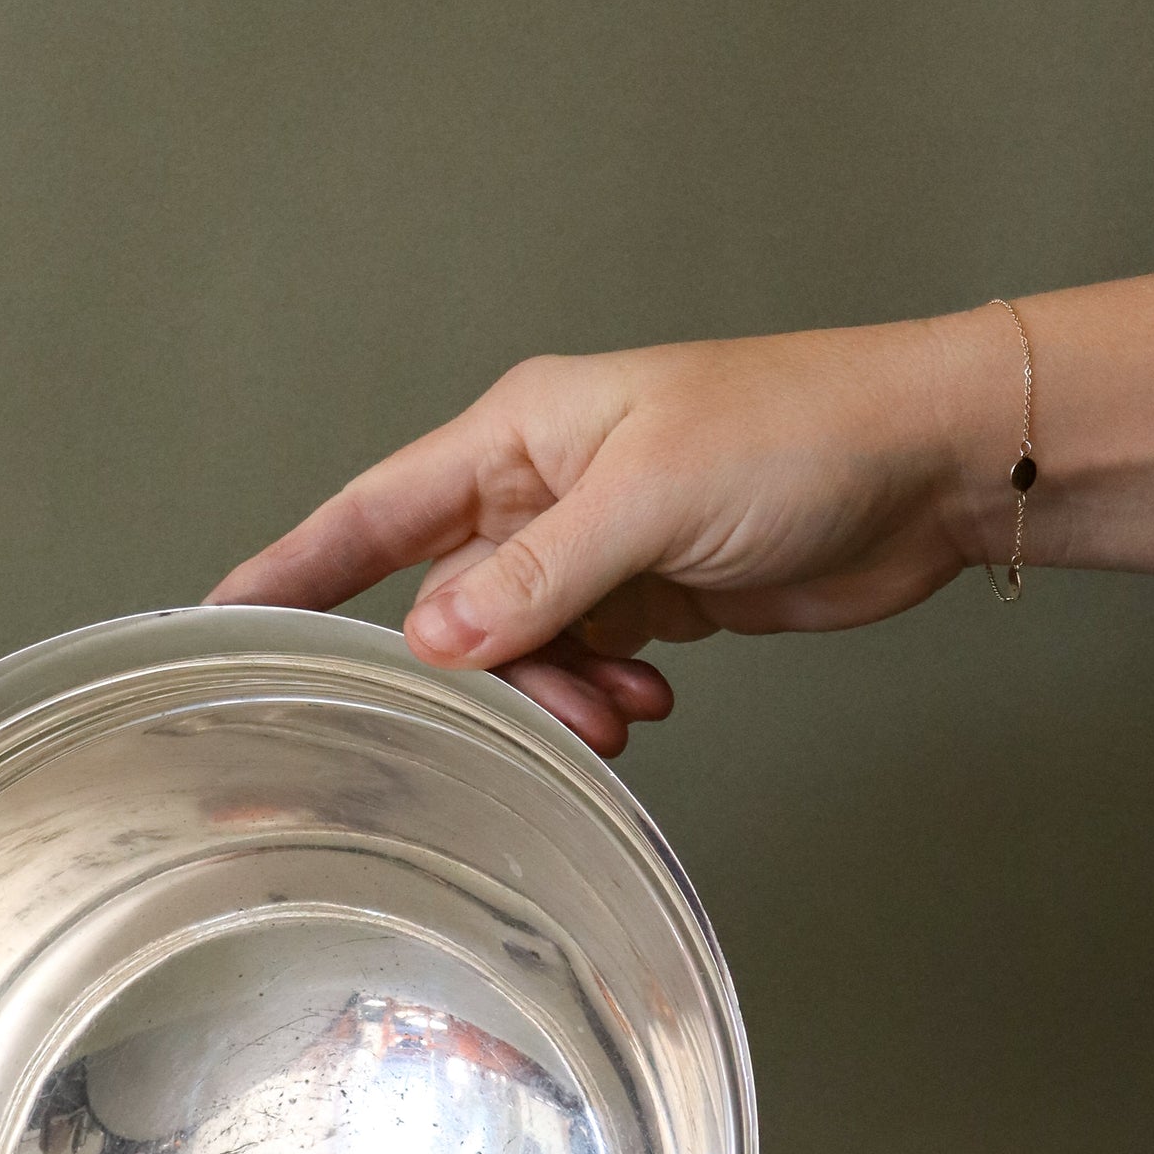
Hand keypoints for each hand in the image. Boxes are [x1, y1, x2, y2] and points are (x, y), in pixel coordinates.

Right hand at [209, 315, 979, 755]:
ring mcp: (599, 544)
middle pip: (448, 600)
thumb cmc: (801, 433)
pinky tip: (653, 698)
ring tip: (620, 710)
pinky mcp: (656, 592)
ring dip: (556, 694)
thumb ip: (537, 576)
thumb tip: (431, 638)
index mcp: (520, 434)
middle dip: (475, 671)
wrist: (932, 462)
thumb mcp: (652, 499)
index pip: (372, 512)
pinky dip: (605, 694)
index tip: (220, 623)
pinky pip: (586, 662)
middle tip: (519, 720)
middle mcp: (544, 486)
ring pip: (521, 648)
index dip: (294, 569)